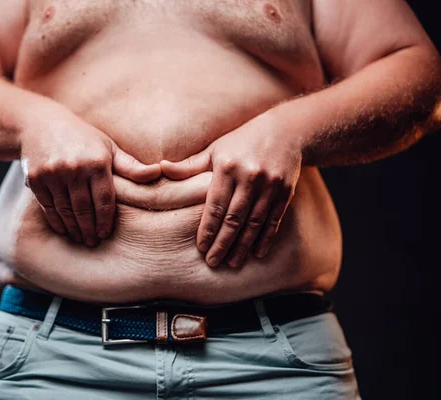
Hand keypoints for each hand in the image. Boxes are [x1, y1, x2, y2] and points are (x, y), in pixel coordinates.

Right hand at [20, 104, 160, 246]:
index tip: (106, 234)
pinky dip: (56, 221)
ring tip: (81, 238)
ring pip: (65, 211)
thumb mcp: (108, 148)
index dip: (105, 221)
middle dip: (89, 229)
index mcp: (96, 162)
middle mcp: (74, 168)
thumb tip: (158, 172)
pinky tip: (64, 229)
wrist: (40, 124)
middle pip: (84, 210)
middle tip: (93, 242)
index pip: (104, 201)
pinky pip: (48, 207)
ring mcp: (52, 174)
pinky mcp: (35, 179)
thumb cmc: (82, 139)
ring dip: (74, 228)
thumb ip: (131, 166)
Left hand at [160, 113, 301, 267]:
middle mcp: (250, 177)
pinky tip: (257, 253)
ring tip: (233, 263)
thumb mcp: (214, 150)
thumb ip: (189, 165)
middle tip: (213, 262)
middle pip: (234, 218)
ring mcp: (270, 185)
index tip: (200, 247)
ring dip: (243, 245)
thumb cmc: (241, 142)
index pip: (215, 205)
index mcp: (228, 167)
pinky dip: (266, 238)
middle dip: (223, 243)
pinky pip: (274, 220)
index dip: (208, 229)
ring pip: (254, 222)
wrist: (286, 131)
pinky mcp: (285, 191)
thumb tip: (160, 168)